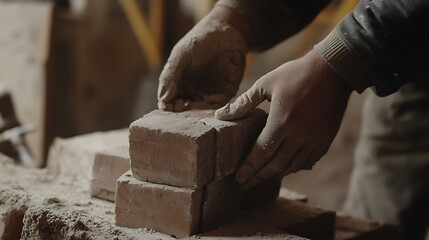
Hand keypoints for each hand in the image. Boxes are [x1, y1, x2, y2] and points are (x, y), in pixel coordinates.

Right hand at [158, 7, 251, 110]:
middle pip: (186, 108)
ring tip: (194, 106)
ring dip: (197, 110)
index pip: (171, 100)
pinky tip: (209, 100)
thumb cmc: (199, 41)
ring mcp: (210, 92)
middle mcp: (195, 91)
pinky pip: (220, 104)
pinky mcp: (226, 92)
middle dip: (182, 112)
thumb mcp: (181, 55)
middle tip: (180, 108)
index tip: (167, 107)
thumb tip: (163, 98)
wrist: (226, 31)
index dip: (168, 106)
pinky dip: (214, 105)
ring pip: (202, 109)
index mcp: (181, 83)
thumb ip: (170, 75)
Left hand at [215, 49, 352, 188]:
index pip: (261, 153)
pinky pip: (308, 161)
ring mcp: (314, 140)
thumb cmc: (296, 74)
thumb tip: (221, 115)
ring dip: (276, 175)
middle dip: (259, 176)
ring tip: (262, 178)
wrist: (333, 71)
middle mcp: (298, 135)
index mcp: (280, 122)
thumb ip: (243, 103)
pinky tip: (285, 169)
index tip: (239, 179)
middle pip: (275, 165)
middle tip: (246, 184)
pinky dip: (295, 168)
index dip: (249, 168)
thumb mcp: (266, 83)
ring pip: (292, 166)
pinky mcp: (325, 140)